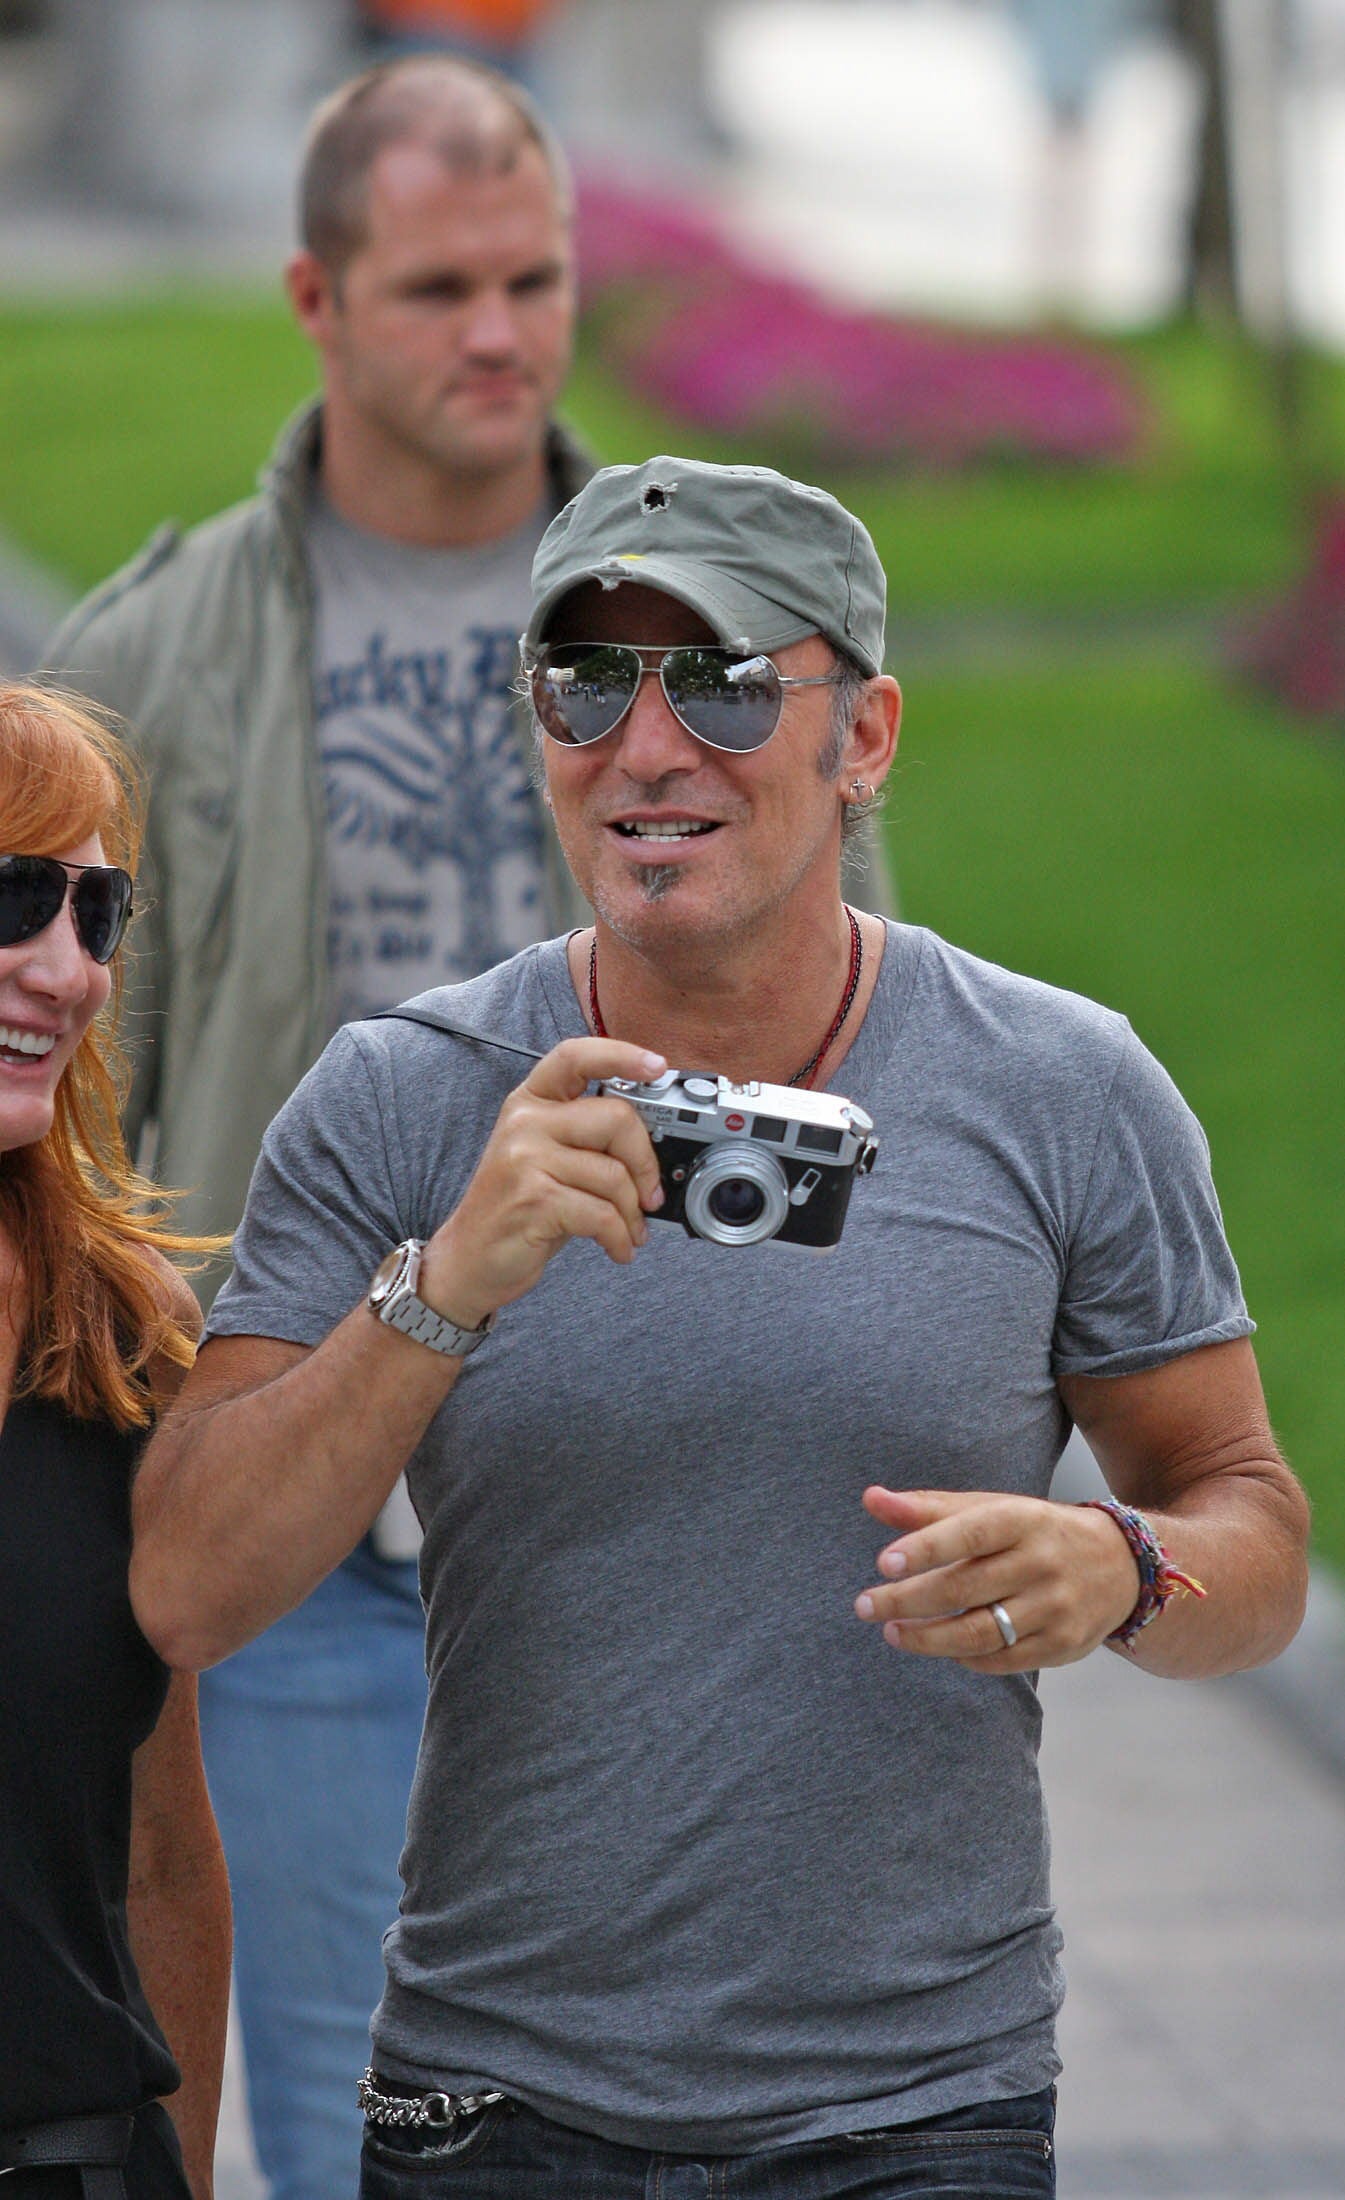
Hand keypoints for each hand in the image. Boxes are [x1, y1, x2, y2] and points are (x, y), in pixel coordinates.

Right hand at [418, 1037, 667, 1328]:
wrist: (469, 1259)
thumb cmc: (518, 1208)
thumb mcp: (546, 1158)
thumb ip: (588, 1137)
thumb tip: (653, 1142)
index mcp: (531, 1101)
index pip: (576, 1057)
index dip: (621, 1055)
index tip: (657, 1065)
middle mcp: (526, 1121)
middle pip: (616, 1117)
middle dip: (646, 1162)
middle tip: (650, 1194)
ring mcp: (526, 1159)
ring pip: (614, 1174)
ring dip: (633, 1213)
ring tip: (629, 1230)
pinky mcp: (534, 1200)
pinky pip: (602, 1214)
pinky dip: (620, 1238)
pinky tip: (618, 1248)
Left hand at [853, 1487, 1139, 1670]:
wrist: (1119, 1566)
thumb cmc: (1034, 1533)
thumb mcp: (990, 1510)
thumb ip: (928, 1508)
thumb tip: (870, 1499)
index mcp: (1022, 1520)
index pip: (969, 1532)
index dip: (926, 1547)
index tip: (883, 1561)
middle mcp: (1042, 1562)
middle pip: (965, 1588)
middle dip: (907, 1600)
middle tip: (864, 1605)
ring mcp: (1054, 1607)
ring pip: (980, 1632)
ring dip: (928, 1638)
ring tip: (892, 1632)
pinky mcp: (1061, 1644)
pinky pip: (1002, 1659)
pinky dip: (964, 1657)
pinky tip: (938, 1646)